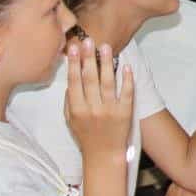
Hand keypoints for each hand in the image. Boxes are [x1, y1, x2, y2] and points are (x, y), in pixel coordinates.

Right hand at [65, 39, 133, 159]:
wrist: (103, 155)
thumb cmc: (85, 136)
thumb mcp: (70, 121)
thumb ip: (69, 102)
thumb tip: (70, 81)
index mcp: (77, 110)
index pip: (74, 82)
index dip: (73, 64)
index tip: (72, 48)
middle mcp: (92, 109)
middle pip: (90, 79)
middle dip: (88, 58)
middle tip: (88, 41)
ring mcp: (110, 110)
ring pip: (107, 83)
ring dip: (106, 63)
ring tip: (106, 47)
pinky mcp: (125, 112)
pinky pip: (126, 93)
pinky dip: (126, 79)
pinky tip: (125, 66)